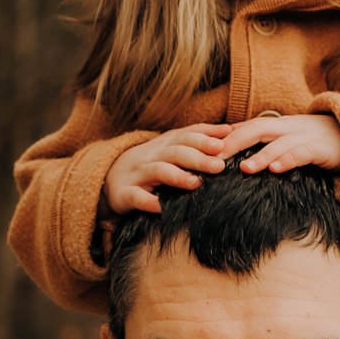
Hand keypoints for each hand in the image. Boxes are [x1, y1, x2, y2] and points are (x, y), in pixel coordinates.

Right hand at [104, 124, 231, 213]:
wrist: (108, 179)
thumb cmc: (149, 165)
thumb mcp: (171, 149)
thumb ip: (196, 142)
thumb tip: (231, 131)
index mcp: (165, 144)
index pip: (187, 135)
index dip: (207, 134)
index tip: (228, 136)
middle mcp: (152, 155)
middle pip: (176, 152)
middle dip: (198, 157)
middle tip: (220, 165)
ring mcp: (137, 174)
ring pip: (158, 171)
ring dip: (177, 176)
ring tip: (195, 183)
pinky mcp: (125, 194)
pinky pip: (137, 197)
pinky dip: (149, 202)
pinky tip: (162, 207)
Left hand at [218, 112, 339, 174]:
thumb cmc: (314, 144)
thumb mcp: (287, 142)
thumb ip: (264, 146)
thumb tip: (235, 155)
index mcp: (276, 126)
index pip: (246, 127)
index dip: (225, 136)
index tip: (203, 148)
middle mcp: (287, 128)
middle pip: (256, 129)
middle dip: (234, 142)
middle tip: (214, 157)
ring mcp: (303, 137)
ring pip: (277, 143)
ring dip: (259, 155)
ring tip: (244, 169)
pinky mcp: (319, 149)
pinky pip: (301, 153)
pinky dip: (287, 160)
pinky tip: (275, 170)